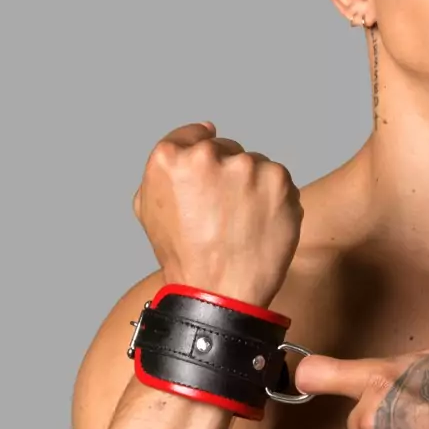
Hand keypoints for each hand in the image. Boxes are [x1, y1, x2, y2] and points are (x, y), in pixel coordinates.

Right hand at [133, 121, 302, 305]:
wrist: (220, 292)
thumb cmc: (186, 260)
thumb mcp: (149, 211)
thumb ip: (165, 173)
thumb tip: (190, 142)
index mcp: (169, 159)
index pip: (193, 136)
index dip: (204, 148)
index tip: (215, 164)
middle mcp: (206, 156)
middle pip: (227, 150)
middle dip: (229, 176)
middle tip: (227, 213)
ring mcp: (245, 166)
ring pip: (255, 166)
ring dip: (255, 187)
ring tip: (246, 224)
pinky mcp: (277, 180)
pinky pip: (279, 182)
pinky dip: (277, 200)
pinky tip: (264, 225)